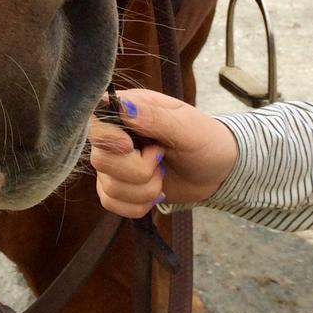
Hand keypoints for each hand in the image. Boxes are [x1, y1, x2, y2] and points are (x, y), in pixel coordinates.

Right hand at [86, 89, 239, 217]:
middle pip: (101, 160)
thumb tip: (122, 107)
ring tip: (162, 176)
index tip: (130, 146)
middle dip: (138, 170)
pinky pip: (111, 203)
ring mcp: (114, 163)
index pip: (95, 122)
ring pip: (108, 187)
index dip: (108, 139)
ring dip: (144, 189)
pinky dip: (137, 205)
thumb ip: (155, 118)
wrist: (217, 171)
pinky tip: (155, 193)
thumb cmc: (204, 139)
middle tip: (161, 159)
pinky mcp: (118, 187)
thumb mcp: (186, 126)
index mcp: (128, 110)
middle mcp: (115, 135)